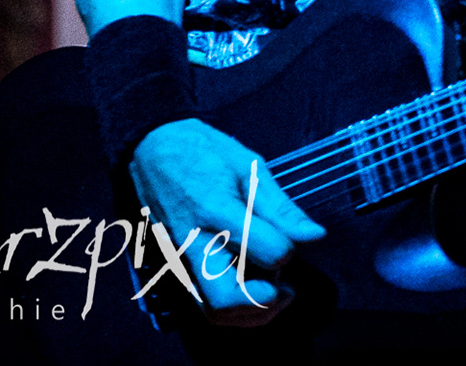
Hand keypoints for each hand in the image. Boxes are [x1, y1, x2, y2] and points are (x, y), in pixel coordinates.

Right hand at [128, 118, 322, 325]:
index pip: (266, 250)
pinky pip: (203, 303)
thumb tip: (315, 235)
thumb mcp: (249, 165)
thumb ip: (281, 207)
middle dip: (266, 301)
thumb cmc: (203, 151)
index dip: (288, 249)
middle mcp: (195, 242)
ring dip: (251, 314)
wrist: (150, 150)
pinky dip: (233, 310)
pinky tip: (252, 290)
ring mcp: (181, 258)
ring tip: (275, 293)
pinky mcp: (176, 266)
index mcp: (217, 209)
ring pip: (213, 311)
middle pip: (228, 298)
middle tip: (286, 285)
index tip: (294, 238)